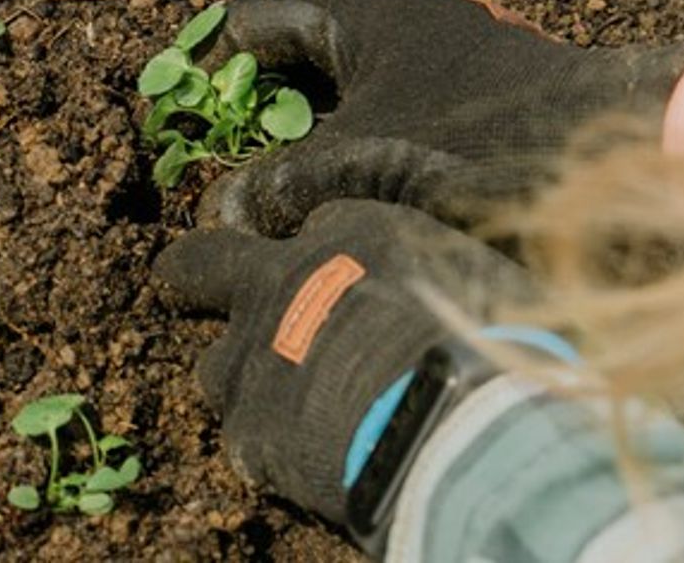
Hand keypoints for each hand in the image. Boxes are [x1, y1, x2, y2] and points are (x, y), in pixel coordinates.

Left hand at [152, 199, 530, 527]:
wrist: (460, 425)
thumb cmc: (493, 343)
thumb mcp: (475, 278)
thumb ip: (436, 270)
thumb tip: (450, 283)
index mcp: (350, 232)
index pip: (315, 223)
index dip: (326, 251)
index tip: (342, 274)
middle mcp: (284, 281)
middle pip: (205, 262)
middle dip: (198, 269)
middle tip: (189, 280)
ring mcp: (255, 358)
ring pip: (215, 363)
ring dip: (241, 376)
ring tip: (283, 407)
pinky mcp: (250, 430)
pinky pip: (243, 435)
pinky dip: (269, 445)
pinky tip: (307, 460)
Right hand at [204, 0, 683, 233]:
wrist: (619, 146)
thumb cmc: (488, 140)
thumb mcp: (363, 164)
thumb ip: (279, 185)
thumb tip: (220, 211)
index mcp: (360, 7)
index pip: (247, 22)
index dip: (199, 70)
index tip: (163, 121)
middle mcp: (392, 20)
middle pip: (286, 59)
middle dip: (243, 115)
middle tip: (201, 174)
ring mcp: (430, 59)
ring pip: (333, 97)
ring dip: (294, 145)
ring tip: (253, 204)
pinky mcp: (460, 102)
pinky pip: (374, 121)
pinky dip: (342, 157)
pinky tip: (326, 211)